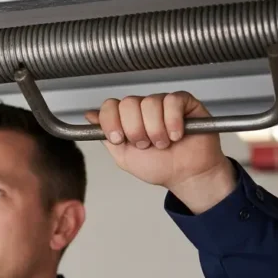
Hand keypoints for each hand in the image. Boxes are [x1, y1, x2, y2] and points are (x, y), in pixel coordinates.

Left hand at [84, 92, 235, 212]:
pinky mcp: (184, 103)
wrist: (187, 176)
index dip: (112, 122)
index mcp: (128, 119)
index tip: (119, 139)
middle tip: (146, 145)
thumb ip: (106, 136)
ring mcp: (163, 104)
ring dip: (156, 130)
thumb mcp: (124, 156)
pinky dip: (173, 121)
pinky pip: (172, 101)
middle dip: (135, 130)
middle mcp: (144, 108)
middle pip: (128, 103)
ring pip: (150, 103)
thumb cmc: (160, 167)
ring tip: (164, 143)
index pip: (111, 106)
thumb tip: (90, 116)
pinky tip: (177, 135)